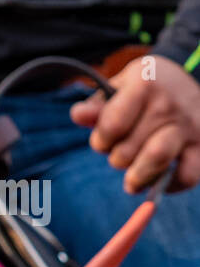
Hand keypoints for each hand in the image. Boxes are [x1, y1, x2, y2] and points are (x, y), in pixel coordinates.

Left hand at [70, 54, 199, 193]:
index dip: (100, 141)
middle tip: (120, 155)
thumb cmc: (145, 89)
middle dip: (117, 159)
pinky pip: (187, 175)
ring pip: (157, 159)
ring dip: (138, 177)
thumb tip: (79, 116)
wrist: (191, 81)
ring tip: (132, 181)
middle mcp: (168, 105)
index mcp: (144, 85)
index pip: (112, 125)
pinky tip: (159, 180)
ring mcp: (188, 126)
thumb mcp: (120, 86)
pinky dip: (170, 185)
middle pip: (128, 149)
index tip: (102, 141)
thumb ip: (97, 105)